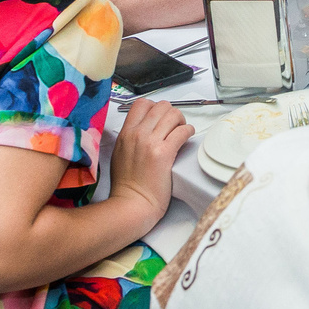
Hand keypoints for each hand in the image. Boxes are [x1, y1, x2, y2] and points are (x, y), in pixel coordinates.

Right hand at [109, 98, 193, 223]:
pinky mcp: (164, 153)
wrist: (131, 204)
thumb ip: (130, 139)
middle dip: (171, 113)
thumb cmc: (127, 185)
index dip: (155, 108)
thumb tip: (146, 130)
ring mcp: (150, 143)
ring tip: (182, 132)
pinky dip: (188, 131)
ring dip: (181, 121)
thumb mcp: (120, 155)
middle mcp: (137, 134)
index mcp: (125, 134)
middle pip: (160, 106)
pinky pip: (182, 131)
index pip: (141, 104)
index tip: (162, 118)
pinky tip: (188, 138)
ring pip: (172, 115)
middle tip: (175, 126)